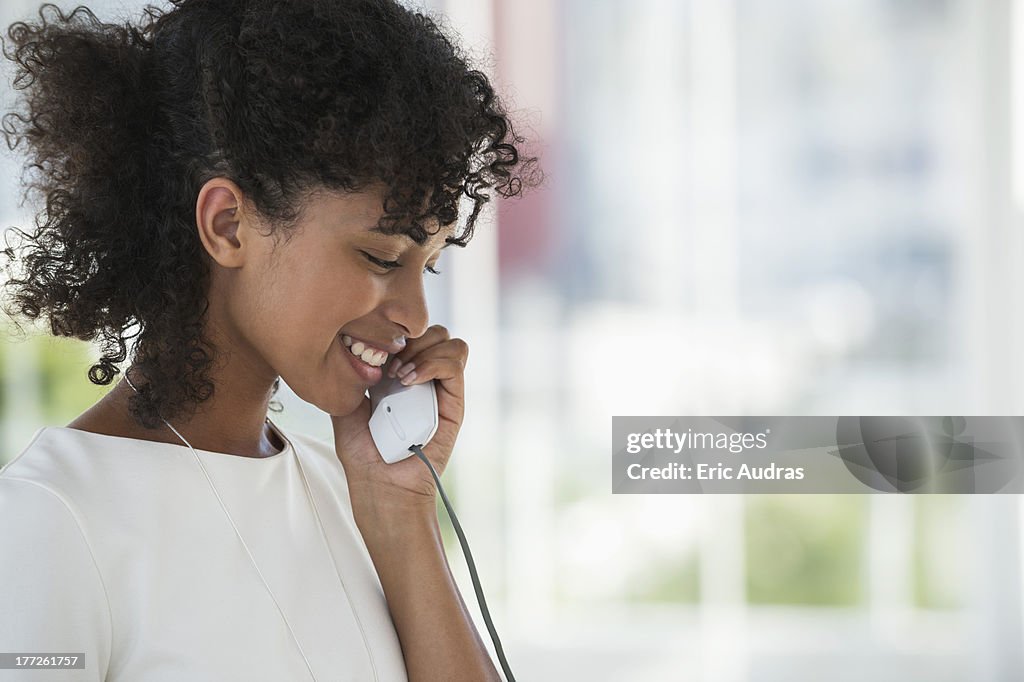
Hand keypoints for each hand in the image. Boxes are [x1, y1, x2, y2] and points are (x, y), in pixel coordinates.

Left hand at [331, 324, 467, 508]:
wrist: (382, 488)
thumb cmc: (364, 456)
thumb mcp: (345, 409)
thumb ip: (347, 379)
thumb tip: (341, 349)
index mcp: (401, 374)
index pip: (409, 333)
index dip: (392, 332)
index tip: (369, 349)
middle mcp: (425, 379)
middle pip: (432, 330)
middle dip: (409, 337)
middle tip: (387, 363)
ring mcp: (442, 390)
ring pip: (449, 342)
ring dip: (423, 350)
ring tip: (399, 376)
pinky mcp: (454, 404)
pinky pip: (455, 365)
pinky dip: (432, 363)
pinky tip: (409, 381)